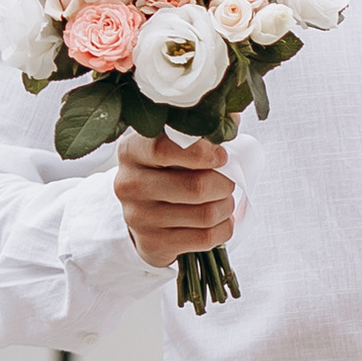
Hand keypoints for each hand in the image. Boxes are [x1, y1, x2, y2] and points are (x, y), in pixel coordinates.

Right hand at [115, 128, 236, 269]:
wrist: (143, 216)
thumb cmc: (167, 172)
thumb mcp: (174, 146)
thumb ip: (201, 130)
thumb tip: (232, 117)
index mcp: (132, 150)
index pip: (166, 148)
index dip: (203, 153)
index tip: (221, 156)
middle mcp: (129, 183)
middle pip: (196, 186)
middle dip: (224, 184)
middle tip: (227, 182)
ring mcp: (138, 217)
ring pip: (205, 214)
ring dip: (226, 207)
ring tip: (223, 201)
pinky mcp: (152, 244)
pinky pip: (205, 239)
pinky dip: (223, 229)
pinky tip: (219, 221)